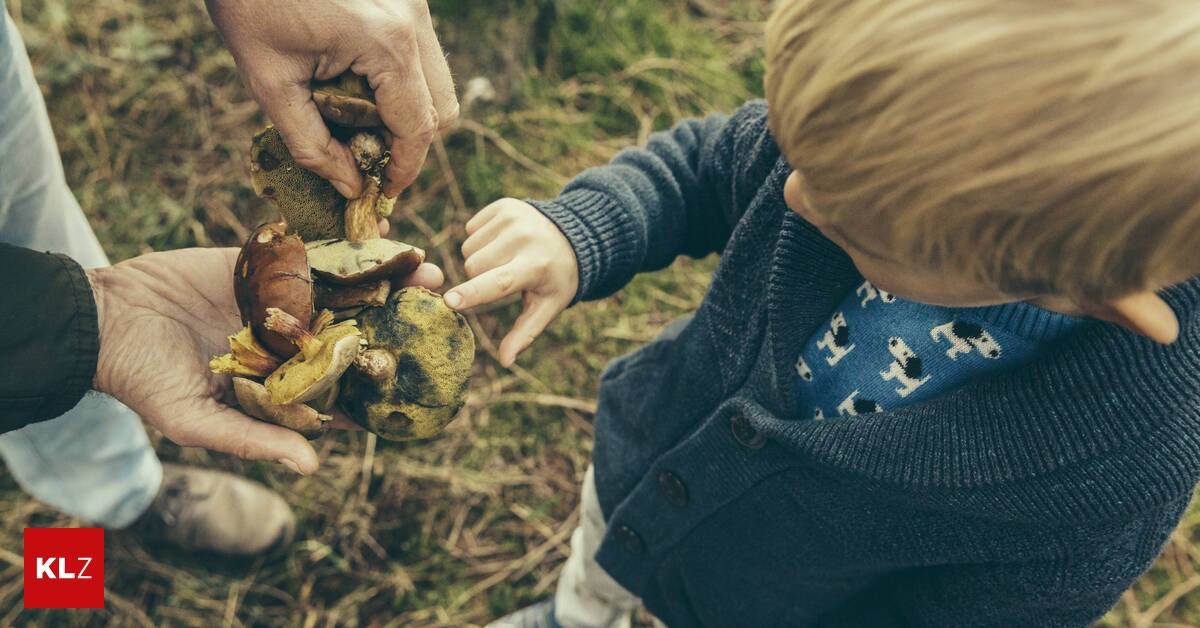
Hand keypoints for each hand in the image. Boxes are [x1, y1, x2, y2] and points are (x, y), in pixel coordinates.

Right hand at [88, 247, 443, 473]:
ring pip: (344, 290)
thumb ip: (256, 439)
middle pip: (358, 331)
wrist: (105, 318)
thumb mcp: (199, 421)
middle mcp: (291, 343)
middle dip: (399, 320)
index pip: (346, 387)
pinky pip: (311, 255)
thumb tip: (313, 467)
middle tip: (441, 305)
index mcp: (284, 385)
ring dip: (385, 279)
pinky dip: (344, 246)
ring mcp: (280, 302)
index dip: (384, 380)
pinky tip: (382, 234)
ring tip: (426, 267)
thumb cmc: (147, 382)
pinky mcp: (262, 266)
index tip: (426, 371)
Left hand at [205, 0, 457, 197]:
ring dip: (408, 111)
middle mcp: (412, 21)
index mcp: (386, 44)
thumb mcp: (270, 83)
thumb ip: (312, 144)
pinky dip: (400, 81)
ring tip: (359, 122)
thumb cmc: (248, 4)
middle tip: (369, 160)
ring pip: (437, 82)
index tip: (382, 193)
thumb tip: (350, 187)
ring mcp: (413, 5)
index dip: (403, 170)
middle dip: (410, 143)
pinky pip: (421, 55)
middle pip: (442, 109)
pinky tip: (356, 83)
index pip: (417, 128)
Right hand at [444, 199, 577, 366]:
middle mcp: (524, 238)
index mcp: (535, 267)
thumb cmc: (555, 279)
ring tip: (506, 258)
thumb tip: (505, 361)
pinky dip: (481, 239)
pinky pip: (471, 228)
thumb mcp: (547, 307)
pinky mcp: (504, 205)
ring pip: (468, 248)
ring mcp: (513, 217)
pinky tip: (503, 241)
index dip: (473, 294)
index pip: (499, 283)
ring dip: (480, 258)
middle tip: (505, 275)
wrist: (573, 235)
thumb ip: (525, 334)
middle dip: (479, 277)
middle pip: (473, 266)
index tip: (450, 301)